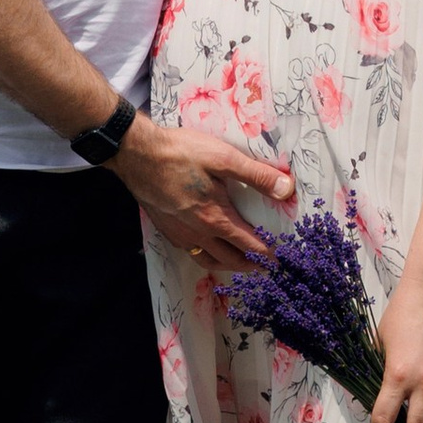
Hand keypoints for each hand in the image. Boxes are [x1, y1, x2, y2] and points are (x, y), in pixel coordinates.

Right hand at [117, 114, 292, 265]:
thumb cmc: (180, 153)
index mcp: (216, 218)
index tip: (280, 262)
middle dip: (251, 266)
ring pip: (208, 260)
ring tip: (240, 265)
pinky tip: (207, 249)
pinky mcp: (166, 229)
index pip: (249, 244)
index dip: (268, 255)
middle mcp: (198, 233)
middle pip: (230, 259)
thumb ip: (256, 175)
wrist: (136, 154)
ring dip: (228, 266)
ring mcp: (179, 234)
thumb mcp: (223, 157)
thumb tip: (287, 189)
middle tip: (265, 269)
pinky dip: (206, 257)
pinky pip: (191, 252)